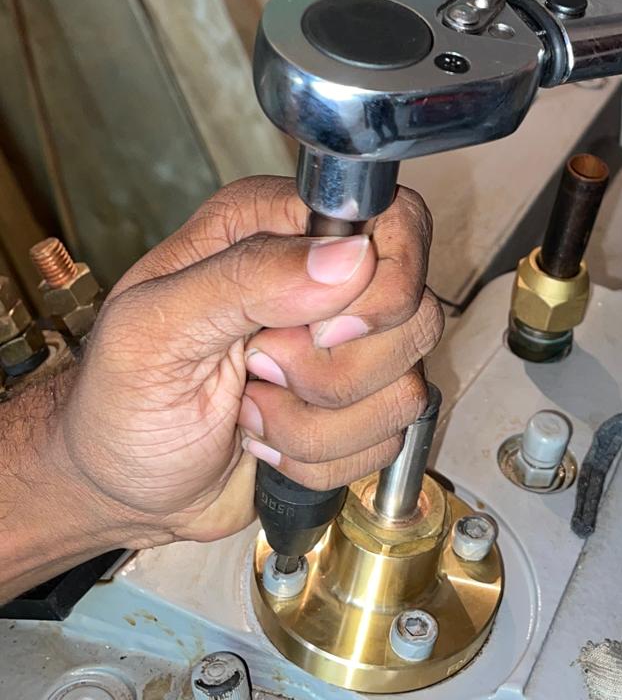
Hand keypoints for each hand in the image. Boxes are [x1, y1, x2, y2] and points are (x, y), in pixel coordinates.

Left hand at [57, 176, 441, 547]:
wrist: (123, 484)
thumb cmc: (120, 401)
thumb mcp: (155, 330)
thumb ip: (248, 278)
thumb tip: (350, 256)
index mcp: (276, 230)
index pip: (395, 223)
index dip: (378, 285)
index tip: (323, 329)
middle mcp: (327, 282)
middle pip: (415, 314)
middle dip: (330, 372)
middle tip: (256, 370)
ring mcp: (351, 350)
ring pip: (406, 388)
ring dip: (315, 426)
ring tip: (251, 411)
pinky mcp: (360, 409)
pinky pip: (389, 439)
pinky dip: (319, 459)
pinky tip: (270, 441)